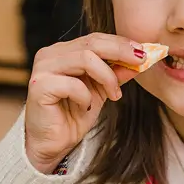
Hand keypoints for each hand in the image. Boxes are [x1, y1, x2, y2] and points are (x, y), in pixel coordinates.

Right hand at [24, 33, 144, 173]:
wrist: (52, 144)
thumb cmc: (72, 116)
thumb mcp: (101, 91)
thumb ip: (116, 74)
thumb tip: (140, 60)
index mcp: (63, 51)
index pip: (95, 39)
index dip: (121, 43)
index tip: (143, 53)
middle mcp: (50, 54)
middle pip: (92, 43)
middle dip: (120, 52)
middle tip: (140, 62)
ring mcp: (43, 68)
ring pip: (85, 59)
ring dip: (107, 77)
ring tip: (114, 95)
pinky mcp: (40, 85)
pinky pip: (73, 84)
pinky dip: (86, 97)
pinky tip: (85, 108)